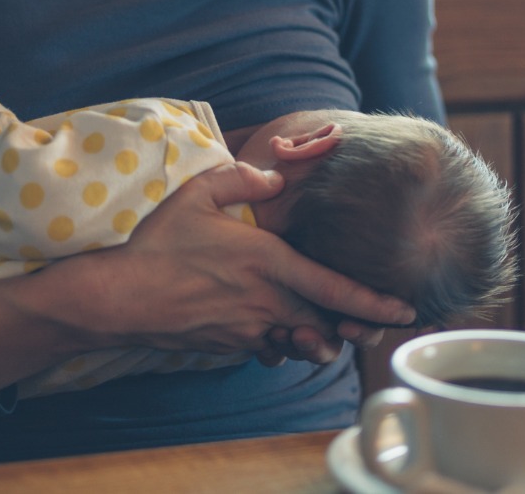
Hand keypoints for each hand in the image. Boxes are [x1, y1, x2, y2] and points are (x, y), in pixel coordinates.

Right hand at [68, 161, 413, 357]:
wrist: (118, 298)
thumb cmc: (157, 244)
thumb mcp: (197, 193)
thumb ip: (242, 179)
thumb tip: (276, 177)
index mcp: (268, 262)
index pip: (335, 288)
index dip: (375, 302)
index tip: (405, 310)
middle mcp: (266, 301)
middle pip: (327, 323)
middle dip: (353, 328)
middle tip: (371, 327)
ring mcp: (248, 328)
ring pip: (301, 341)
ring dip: (316, 337)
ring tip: (324, 330)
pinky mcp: (230, 345)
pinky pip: (269, 347)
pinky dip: (280, 341)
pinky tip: (273, 327)